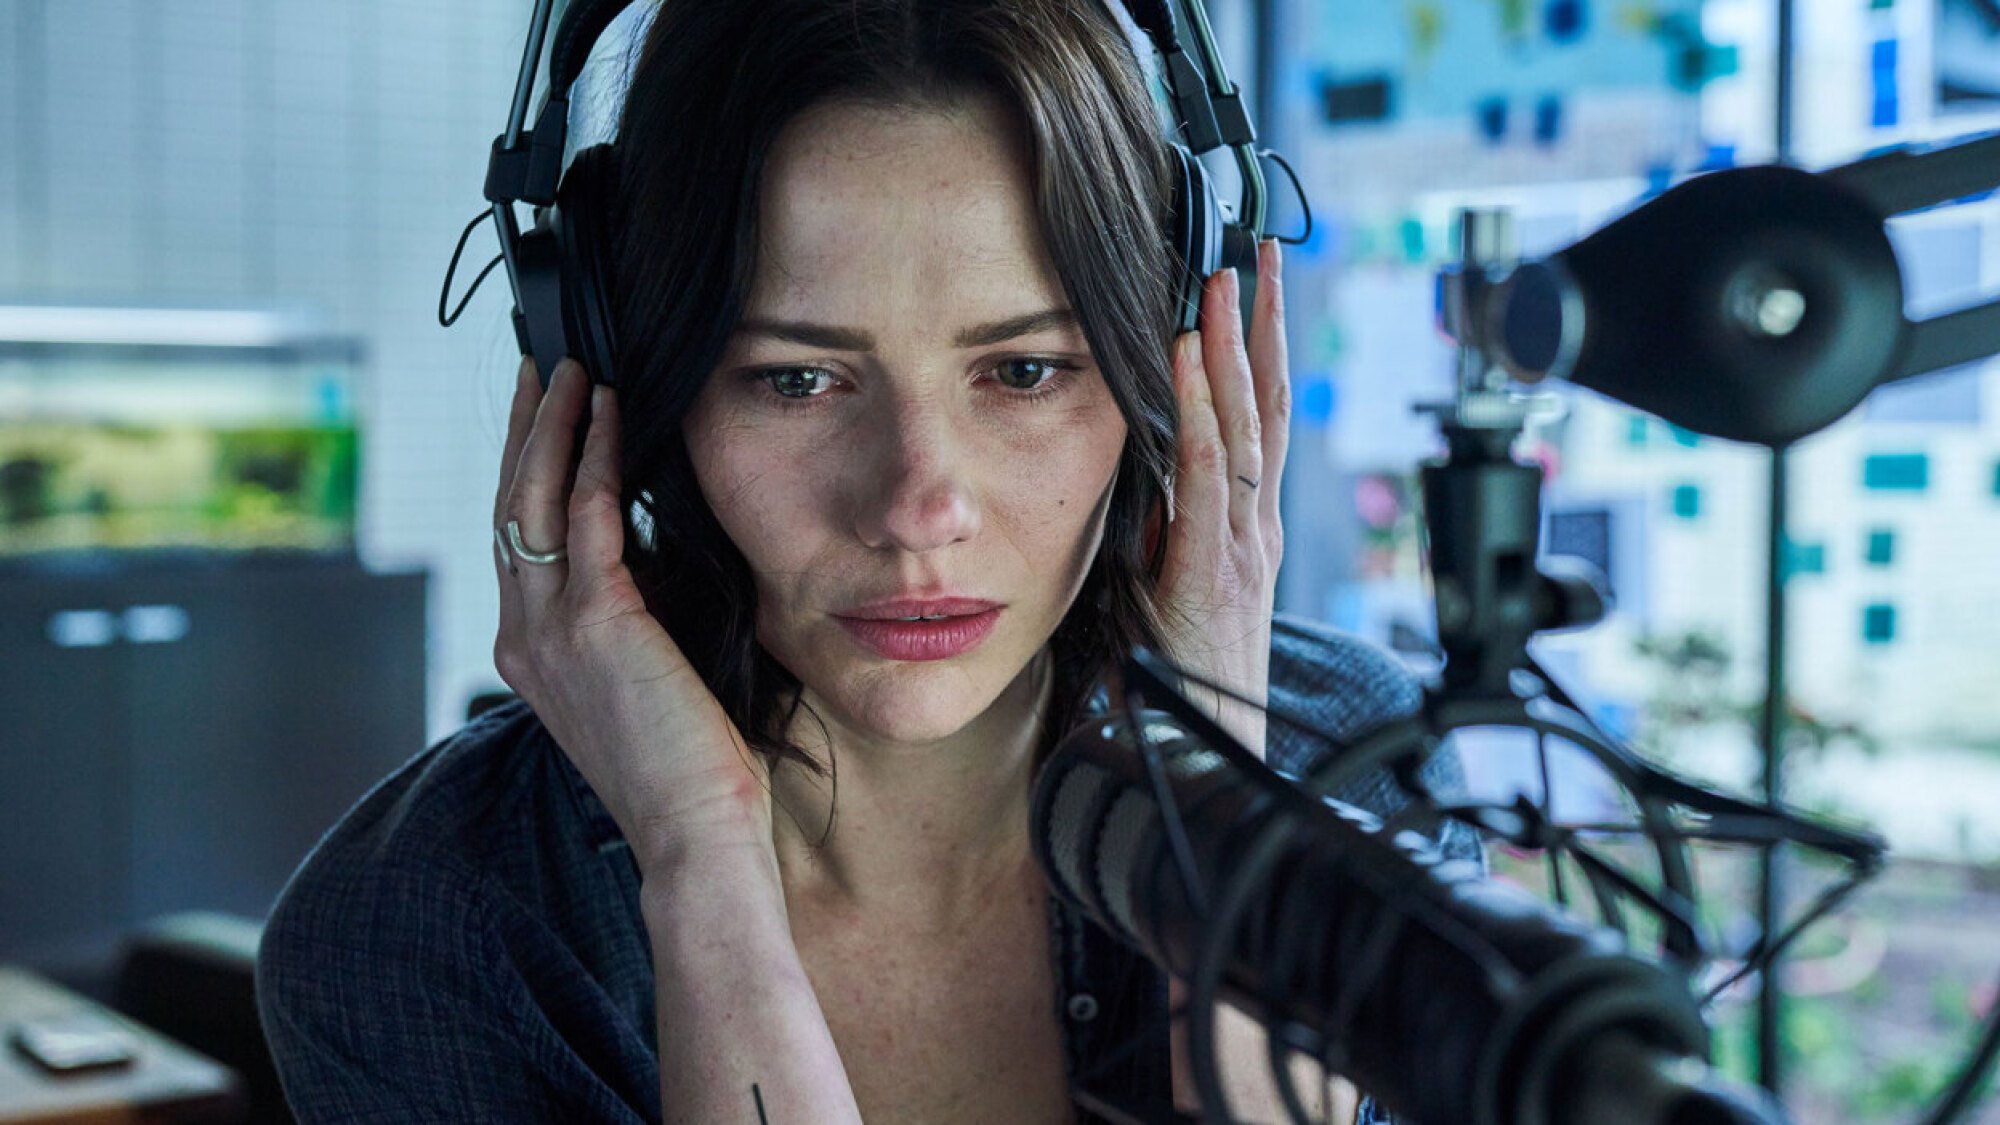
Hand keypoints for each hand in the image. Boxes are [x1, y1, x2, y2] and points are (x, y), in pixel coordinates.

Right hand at [492, 357, 774, 868]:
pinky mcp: (597, 625)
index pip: (518, 538)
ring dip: (553, 425)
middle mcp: (524, 637)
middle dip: (523, 428)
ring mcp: (551, 631)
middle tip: (540, 366)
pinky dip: (595, 457)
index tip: (542, 414)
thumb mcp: (647, 679)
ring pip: (534, 500)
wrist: (694, 838)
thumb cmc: (689, 771)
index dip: (525, 469)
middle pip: (510, 505)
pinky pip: (587, 518)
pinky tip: (610, 413)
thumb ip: (635, 618)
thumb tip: (660, 553)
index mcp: (531, 654)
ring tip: (571, 368)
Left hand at [1150, 238, 1288, 760]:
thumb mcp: (1166, 588)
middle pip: (1264, 402)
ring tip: (1223, 277)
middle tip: (1256, 249)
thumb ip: (1159, 530)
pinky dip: (1196, 409)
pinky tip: (1186, 357)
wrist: (1210, 760)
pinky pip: (1204, 472)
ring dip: (1231, 345)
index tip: (1246, 285)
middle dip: (1260, 322)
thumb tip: (1133, 476)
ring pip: (1242, 423)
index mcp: (1244, 526)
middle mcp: (1252, 524)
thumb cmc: (1182, 682)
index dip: (1254, 349)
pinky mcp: (1210, 567)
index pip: (1255, 418)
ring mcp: (1238, 543)